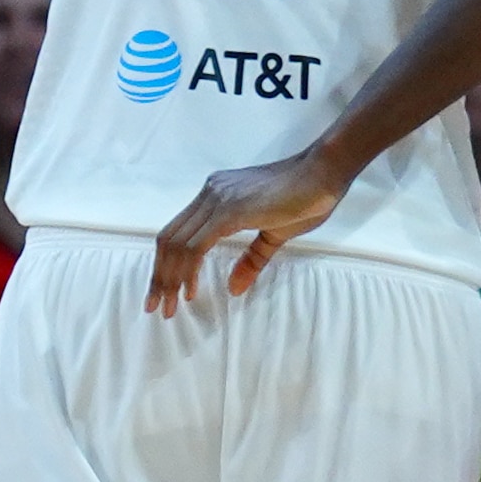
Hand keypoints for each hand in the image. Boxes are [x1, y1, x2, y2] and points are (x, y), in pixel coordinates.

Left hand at [147, 148, 354, 315]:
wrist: (324, 174)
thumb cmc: (305, 199)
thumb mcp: (273, 234)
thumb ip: (250, 259)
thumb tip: (233, 288)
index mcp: (215, 195)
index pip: (177, 232)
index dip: (165, 264)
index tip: (164, 293)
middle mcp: (210, 194)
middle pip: (168, 239)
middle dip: (159, 276)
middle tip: (156, 307)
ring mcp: (217, 199)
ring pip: (177, 244)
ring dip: (169, 278)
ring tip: (169, 306)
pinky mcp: (229, 209)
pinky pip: (196, 245)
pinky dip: (188, 269)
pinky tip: (189, 289)